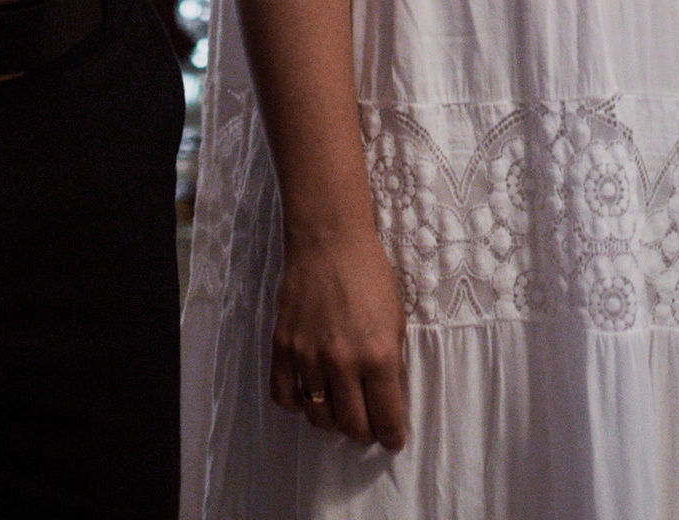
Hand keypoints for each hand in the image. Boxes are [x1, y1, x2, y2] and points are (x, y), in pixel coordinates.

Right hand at [271, 217, 406, 450]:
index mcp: (378, 355)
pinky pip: (284, 396)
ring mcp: (308, 356)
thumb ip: (390, 363)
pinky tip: (308, 397)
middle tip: (367, 425)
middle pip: (351, 426)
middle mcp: (342, 362)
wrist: (329, 239)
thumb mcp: (396, 319)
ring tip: (340, 410)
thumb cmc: (370, 275)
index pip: (386, 419)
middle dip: (364, 433)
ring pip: (318, 417)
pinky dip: (296, 406)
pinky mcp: (282, 346)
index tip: (392, 439)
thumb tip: (386, 400)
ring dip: (332, 421)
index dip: (392, 436)